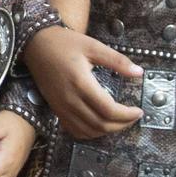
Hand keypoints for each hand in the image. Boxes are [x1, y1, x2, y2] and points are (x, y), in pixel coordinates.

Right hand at [23, 24, 142, 138]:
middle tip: (133, 117)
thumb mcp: (93, 46)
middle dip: (121, 125)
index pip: (109, 110)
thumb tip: (139, 73)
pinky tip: (100, 124)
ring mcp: (61, 107)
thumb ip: (117, 60)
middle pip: (100, 124)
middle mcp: (70, 99)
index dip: (127, 115)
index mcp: (81, 83)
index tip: (139, 111)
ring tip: (120, 121)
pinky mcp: (56, 110)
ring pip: (88, 131)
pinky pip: (74, 131)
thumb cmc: (64, 43)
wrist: (36, 45)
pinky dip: (90, 133)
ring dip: (107, 131)